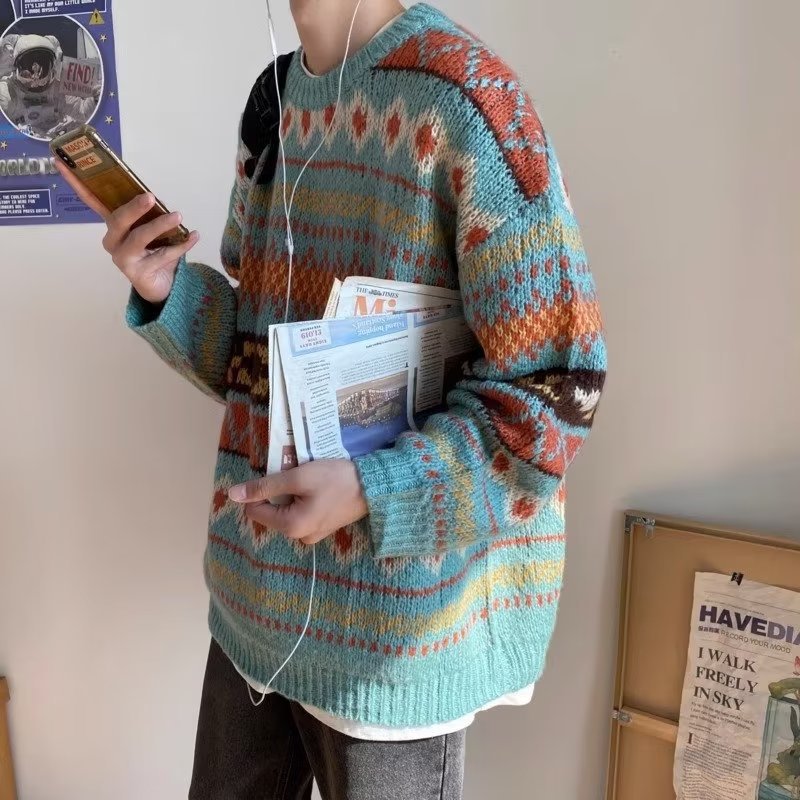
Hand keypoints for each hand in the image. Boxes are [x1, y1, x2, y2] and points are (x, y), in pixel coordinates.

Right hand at [55, 160, 198, 302]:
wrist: (161, 286)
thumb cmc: (154, 253)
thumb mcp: (151, 229)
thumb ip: (149, 213)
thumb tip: (154, 196)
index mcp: (113, 225)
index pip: (92, 201)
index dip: (77, 183)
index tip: (61, 162)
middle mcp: (113, 241)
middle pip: (118, 221)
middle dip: (134, 208)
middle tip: (151, 197)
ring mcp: (123, 259)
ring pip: (139, 238)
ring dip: (160, 225)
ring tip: (178, 216)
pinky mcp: (138, 274)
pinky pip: (162, 255)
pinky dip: (181, 245)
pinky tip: (195, 236)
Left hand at [228, 460, 367, 545]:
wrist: (375, 487)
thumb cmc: (335, 480)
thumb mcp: (297, 477)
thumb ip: (264, 486)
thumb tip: (232, 495)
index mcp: (289, 527)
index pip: (255, 510)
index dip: (261, 489)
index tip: (281, 475)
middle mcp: (299, 537)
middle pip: (272, 511)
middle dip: (279, 492)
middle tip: (299, 475)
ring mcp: (313, 535)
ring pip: (287, 511)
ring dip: (293, 494)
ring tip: (311, 481)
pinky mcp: (324, 528)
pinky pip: (302, 514)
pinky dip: (305, 500)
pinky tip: (320, 488)